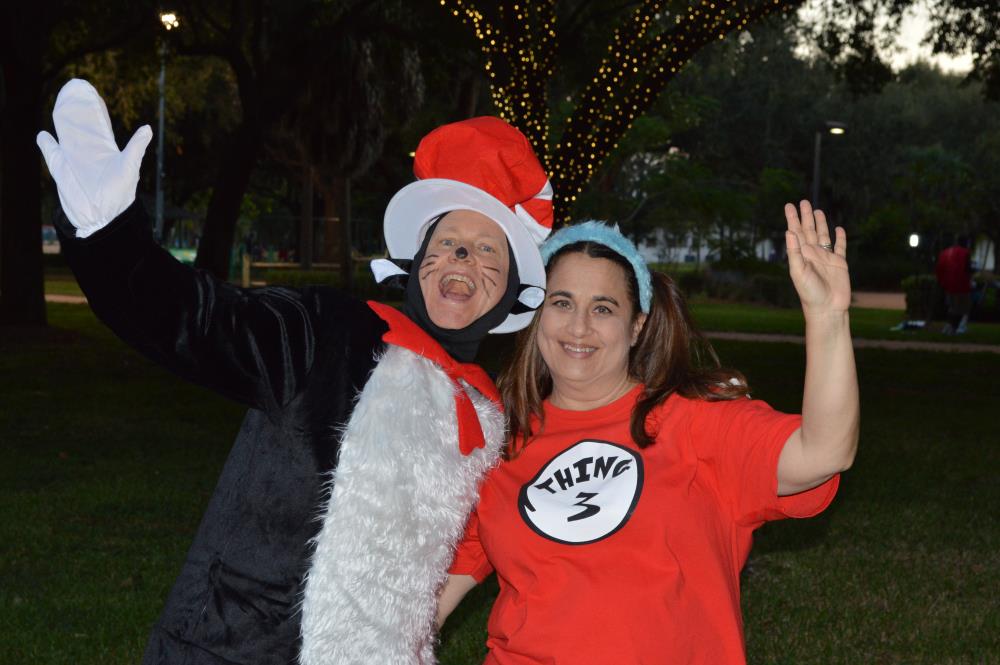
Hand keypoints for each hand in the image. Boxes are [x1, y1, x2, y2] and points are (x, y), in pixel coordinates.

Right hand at [36, 79, 151, 236]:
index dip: (95, 113)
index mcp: (105, 151)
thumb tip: (147, 127)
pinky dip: (46, 144)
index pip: (98, 128)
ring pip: (64, 139)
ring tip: (57, 110)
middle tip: (70, 96)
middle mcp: (89, 154)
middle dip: (75, 115)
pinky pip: (51, 154)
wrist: (103, 216)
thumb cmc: (120, 193)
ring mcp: (74, 161)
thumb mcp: (129, 167)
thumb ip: (136, 147)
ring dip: (60, 127)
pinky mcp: (61, 170)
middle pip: (79, 130)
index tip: (91, 96)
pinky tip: (43, 135)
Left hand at [784, 200, 850, 314]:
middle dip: (805, 217)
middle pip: (809, 230)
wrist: (827, 308)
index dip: (793, 219)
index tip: (789, 206)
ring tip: (817, 210)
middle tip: (802, 201)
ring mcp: (827, 258)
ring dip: (820, 223)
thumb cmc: (810, 293)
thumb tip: (789, 232)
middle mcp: (813, 254)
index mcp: (802, 255)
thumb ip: (794, 253)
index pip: (796, 233)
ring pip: (823, 236)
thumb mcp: (799, 272)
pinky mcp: (840, 264)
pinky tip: (838, 229)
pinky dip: (840, 238)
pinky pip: (840, 247)